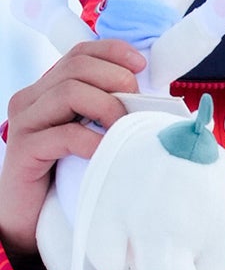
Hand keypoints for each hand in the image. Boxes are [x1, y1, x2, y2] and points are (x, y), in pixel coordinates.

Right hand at [0, 40, 144, 254]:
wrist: (33, 217)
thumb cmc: (70, 169)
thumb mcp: (93, 129)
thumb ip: (112, 106)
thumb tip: (155, 93)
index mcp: (49, 87)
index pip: (80, 52)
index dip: (113, 52)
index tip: (141, 66)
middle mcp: (32, 98)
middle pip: (78, 66)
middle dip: (117, 80)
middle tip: (135, 105)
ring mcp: (24, 122)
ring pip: (70, 91)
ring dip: (108, 107)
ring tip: (122, 128)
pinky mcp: (22, 150)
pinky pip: (64, 134)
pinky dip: (92, 139)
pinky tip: (104, 150)